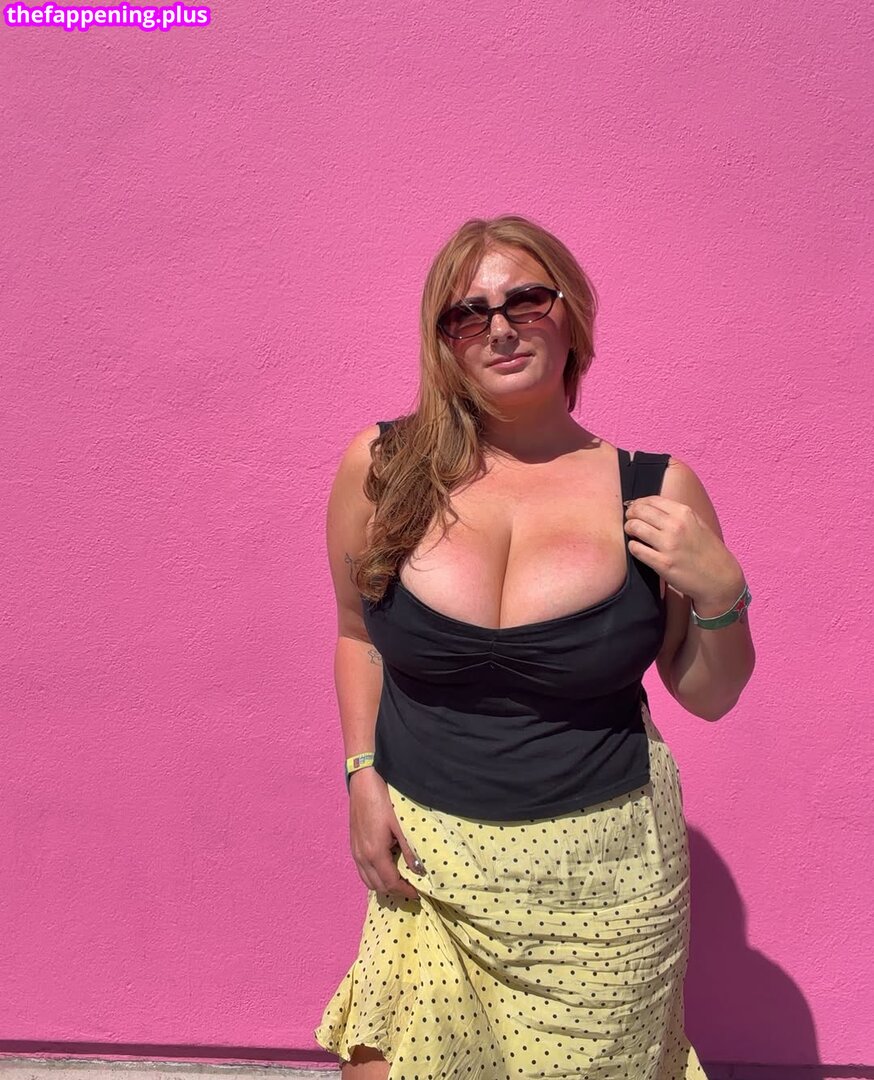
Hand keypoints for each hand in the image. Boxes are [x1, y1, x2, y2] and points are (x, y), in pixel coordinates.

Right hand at [348, 767, 423, 901]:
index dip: (405, 891)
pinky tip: (385, 867)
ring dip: (382, 884)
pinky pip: (362, 869)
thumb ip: (409, 850)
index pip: (390, 883)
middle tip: (410, 888)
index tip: (418, 893)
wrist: (363, 783)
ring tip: (399, 880)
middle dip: (394, 891)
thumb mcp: (401, 825)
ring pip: (367, 880)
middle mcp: (362, 856)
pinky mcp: (353, 844)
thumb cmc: (384, 801)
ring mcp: (355, 851)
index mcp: (375, 853)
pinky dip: (374, 875)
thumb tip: (419, 871)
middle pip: (377, 886)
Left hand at [623, 495, 743, 608]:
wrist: (720, 578)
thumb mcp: (697, 523)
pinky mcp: (663, 563)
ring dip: (629, 529)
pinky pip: (636, 549)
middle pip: (639, 511)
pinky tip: (638, 548)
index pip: (651, 500)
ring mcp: (669, 545)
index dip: (638, 503)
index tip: (634, 509)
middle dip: (630, 514)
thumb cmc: (707, 551)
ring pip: (634, 527)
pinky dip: (633, 547)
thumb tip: (649, 506)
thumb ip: (676, 514)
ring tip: (633, 534)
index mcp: (684, 513)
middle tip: (630, 521)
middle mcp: (676, 526)